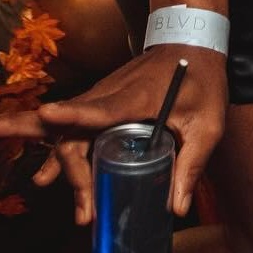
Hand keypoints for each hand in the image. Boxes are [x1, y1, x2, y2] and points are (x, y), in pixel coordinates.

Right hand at [0, 43, 227, 224]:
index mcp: (138, 96)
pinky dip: (55, 146)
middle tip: (85, 209)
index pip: (101, 107)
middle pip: (78, 130)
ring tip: (43, 185)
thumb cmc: (202, 80)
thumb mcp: (208, 121)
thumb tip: (176, 207)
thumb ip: (192, 163)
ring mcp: (102, 95)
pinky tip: (45, 176)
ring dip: (56, 160)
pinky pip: (72, 125)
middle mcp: (111, 94)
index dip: (74, 113)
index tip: (47, 113)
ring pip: (67, 128)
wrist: (191, 42)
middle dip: (74, 170)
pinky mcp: (100, 101)